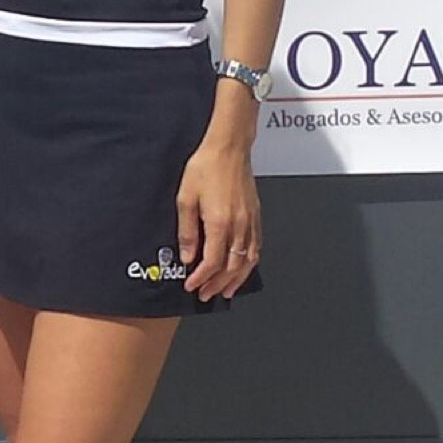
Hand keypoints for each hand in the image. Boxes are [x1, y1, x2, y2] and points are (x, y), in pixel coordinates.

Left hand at [176, 142, 261, 301]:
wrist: (229, 148)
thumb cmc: (205, 167)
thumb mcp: (185, 198)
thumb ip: (187, 231)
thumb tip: (187, 256)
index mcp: (220, 223)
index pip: (212, 262)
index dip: (201, 278)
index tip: (191, 285)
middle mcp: (239, 226)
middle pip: (231, 267)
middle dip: (217, 284)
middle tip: (205, 294)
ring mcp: (250, 222)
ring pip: (247, 261)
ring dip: (235, 280)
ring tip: (224, 291)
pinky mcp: (256, 216)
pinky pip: (256, 247)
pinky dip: (249, 264)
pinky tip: (242, 269)